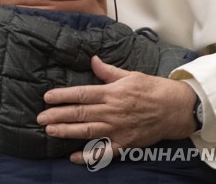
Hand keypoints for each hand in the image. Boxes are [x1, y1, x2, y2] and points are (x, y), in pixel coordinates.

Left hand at [37, 56, 196, 163]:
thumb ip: (108, 71)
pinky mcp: (125, 144)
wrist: (175, 109)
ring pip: (87, 132)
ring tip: (50, 131)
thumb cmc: (152, 89)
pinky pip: (104, 152)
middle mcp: (112, 111)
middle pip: (80, 114)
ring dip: (67, 132)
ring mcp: (118, 130)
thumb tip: (92, 60)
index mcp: (112, 92)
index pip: (81, 94)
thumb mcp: (130, 75)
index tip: (47, 97)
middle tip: (40, 118)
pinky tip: (73, 157)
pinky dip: (88, 156)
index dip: (63, 96)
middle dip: (58, 115)